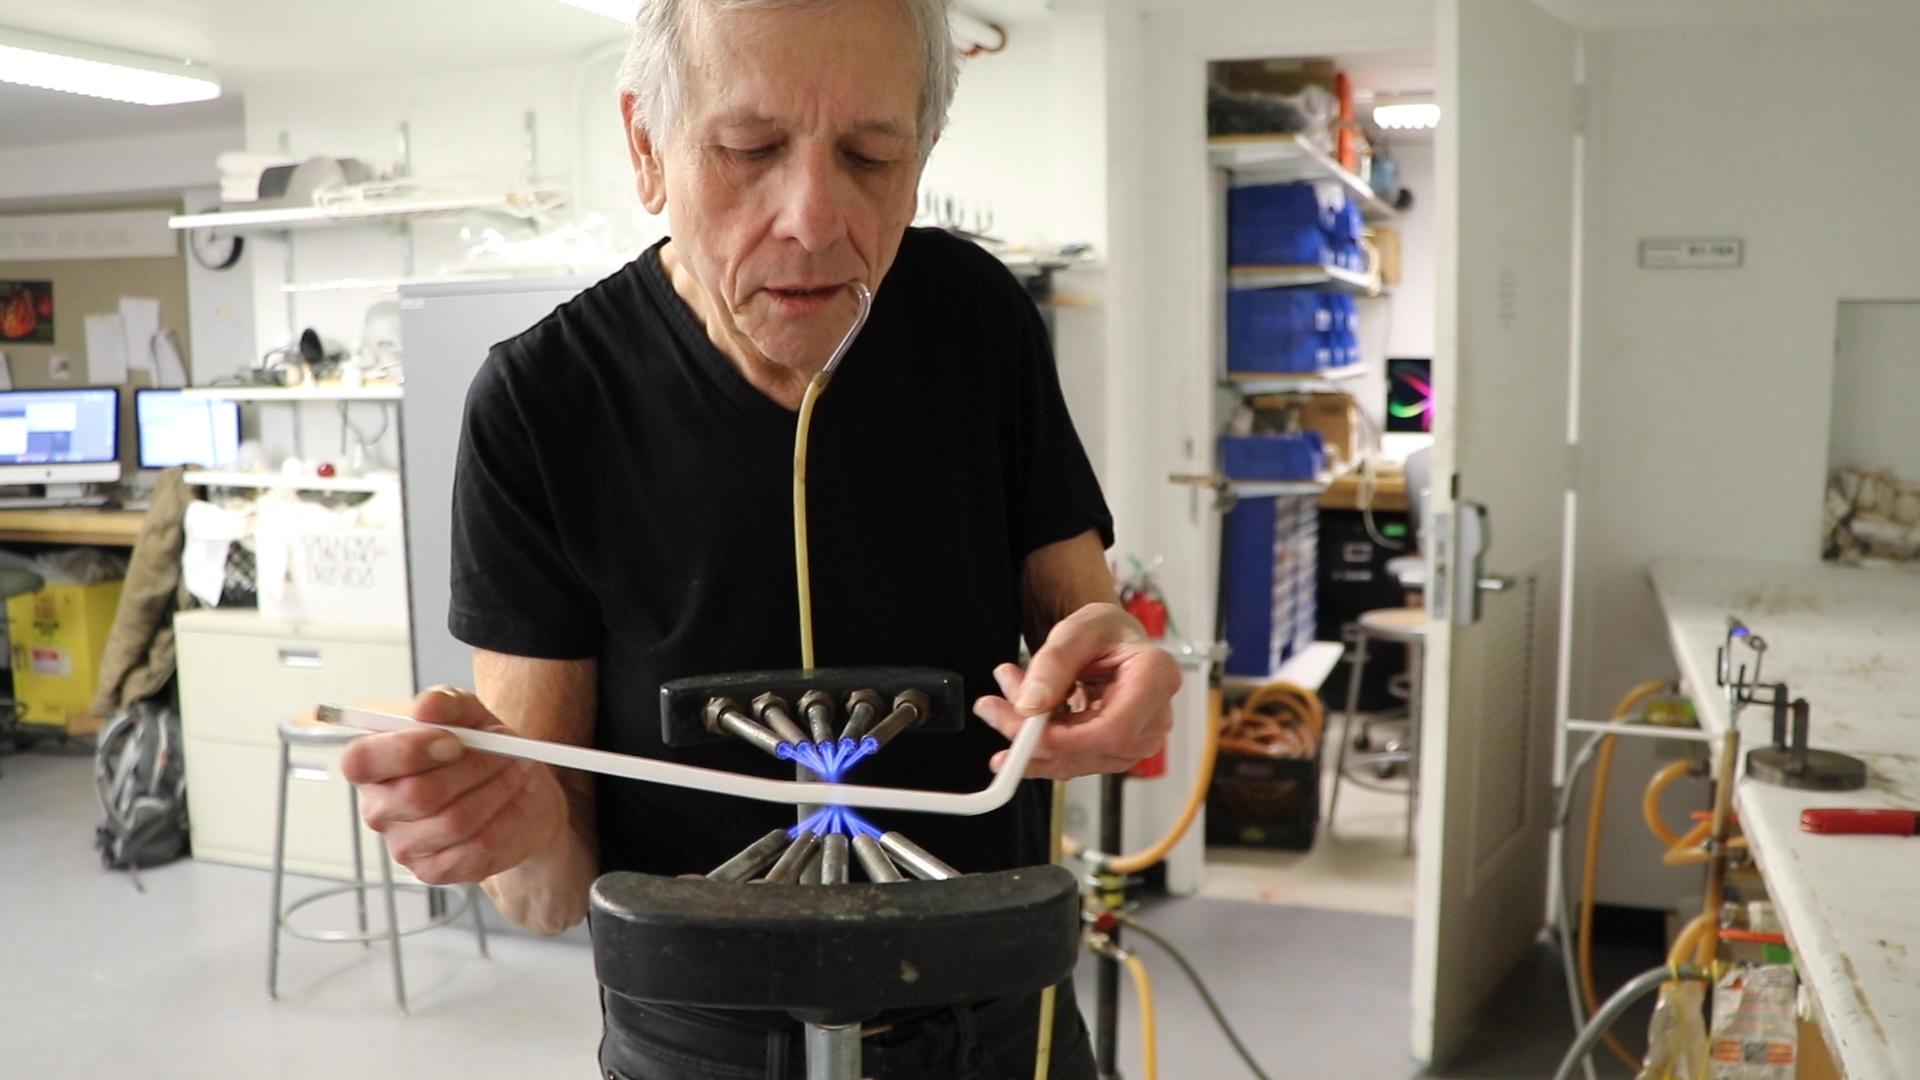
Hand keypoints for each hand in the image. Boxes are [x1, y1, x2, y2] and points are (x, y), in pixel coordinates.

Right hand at [339, 686, 567, 884]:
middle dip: (473, 767)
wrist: (516, 793)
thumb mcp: (469, 714)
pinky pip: (474, 849)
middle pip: (418, 794)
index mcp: (373, 764)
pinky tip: (512, 801)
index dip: (407, 751)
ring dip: (497, 789)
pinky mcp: (432, 870)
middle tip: (505, 750)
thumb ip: (446, 703)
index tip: (454, 740)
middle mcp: (379, 808)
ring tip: (516, 770)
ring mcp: (403, 844)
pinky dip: (504, 819)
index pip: (361, 761)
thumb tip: (427, 705)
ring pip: (454, 821)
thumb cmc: (481, 749)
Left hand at [972, 603, 1180, 779]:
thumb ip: (1053, 663)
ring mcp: (1137, 741)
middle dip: (1033, 738)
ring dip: (1029, 739)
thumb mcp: (1077, 629)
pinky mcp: (1114, 752)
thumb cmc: (1106, 632)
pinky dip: (1036, 744)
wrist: (1112, 642)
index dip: (1065, 740)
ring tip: (1001, 700)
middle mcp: (1154, 718)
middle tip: (992, 708)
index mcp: (1155, 678)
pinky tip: (1014, 720)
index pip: (1114, 730)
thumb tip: (1030, 704)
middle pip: (1091, 749)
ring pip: (1075, 760)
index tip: (1022, 729)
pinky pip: (1071, 761)